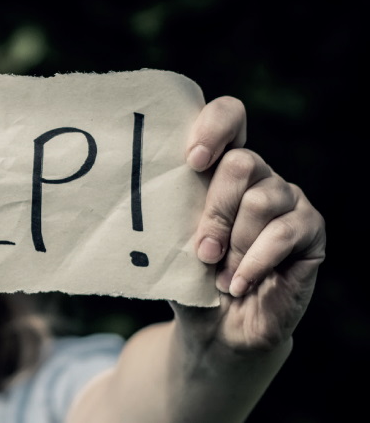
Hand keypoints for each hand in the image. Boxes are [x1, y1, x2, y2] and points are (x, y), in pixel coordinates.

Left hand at [175, 96, 325, 352]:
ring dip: (235, 243)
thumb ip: (164, 214)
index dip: (215, 127)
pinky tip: (238, 283)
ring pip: (261, 200)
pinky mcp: (310, 229)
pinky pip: (284, 232)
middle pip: (242, 163)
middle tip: (203, 250)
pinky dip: (255, 262)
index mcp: (219, 168)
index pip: (229, 117)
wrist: (216, 327)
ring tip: (220, 273)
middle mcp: (258, 176)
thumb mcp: (167, 243)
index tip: (192, 160)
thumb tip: (133, 193)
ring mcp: (288, 199)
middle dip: (215, 210)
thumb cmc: (187, 278)